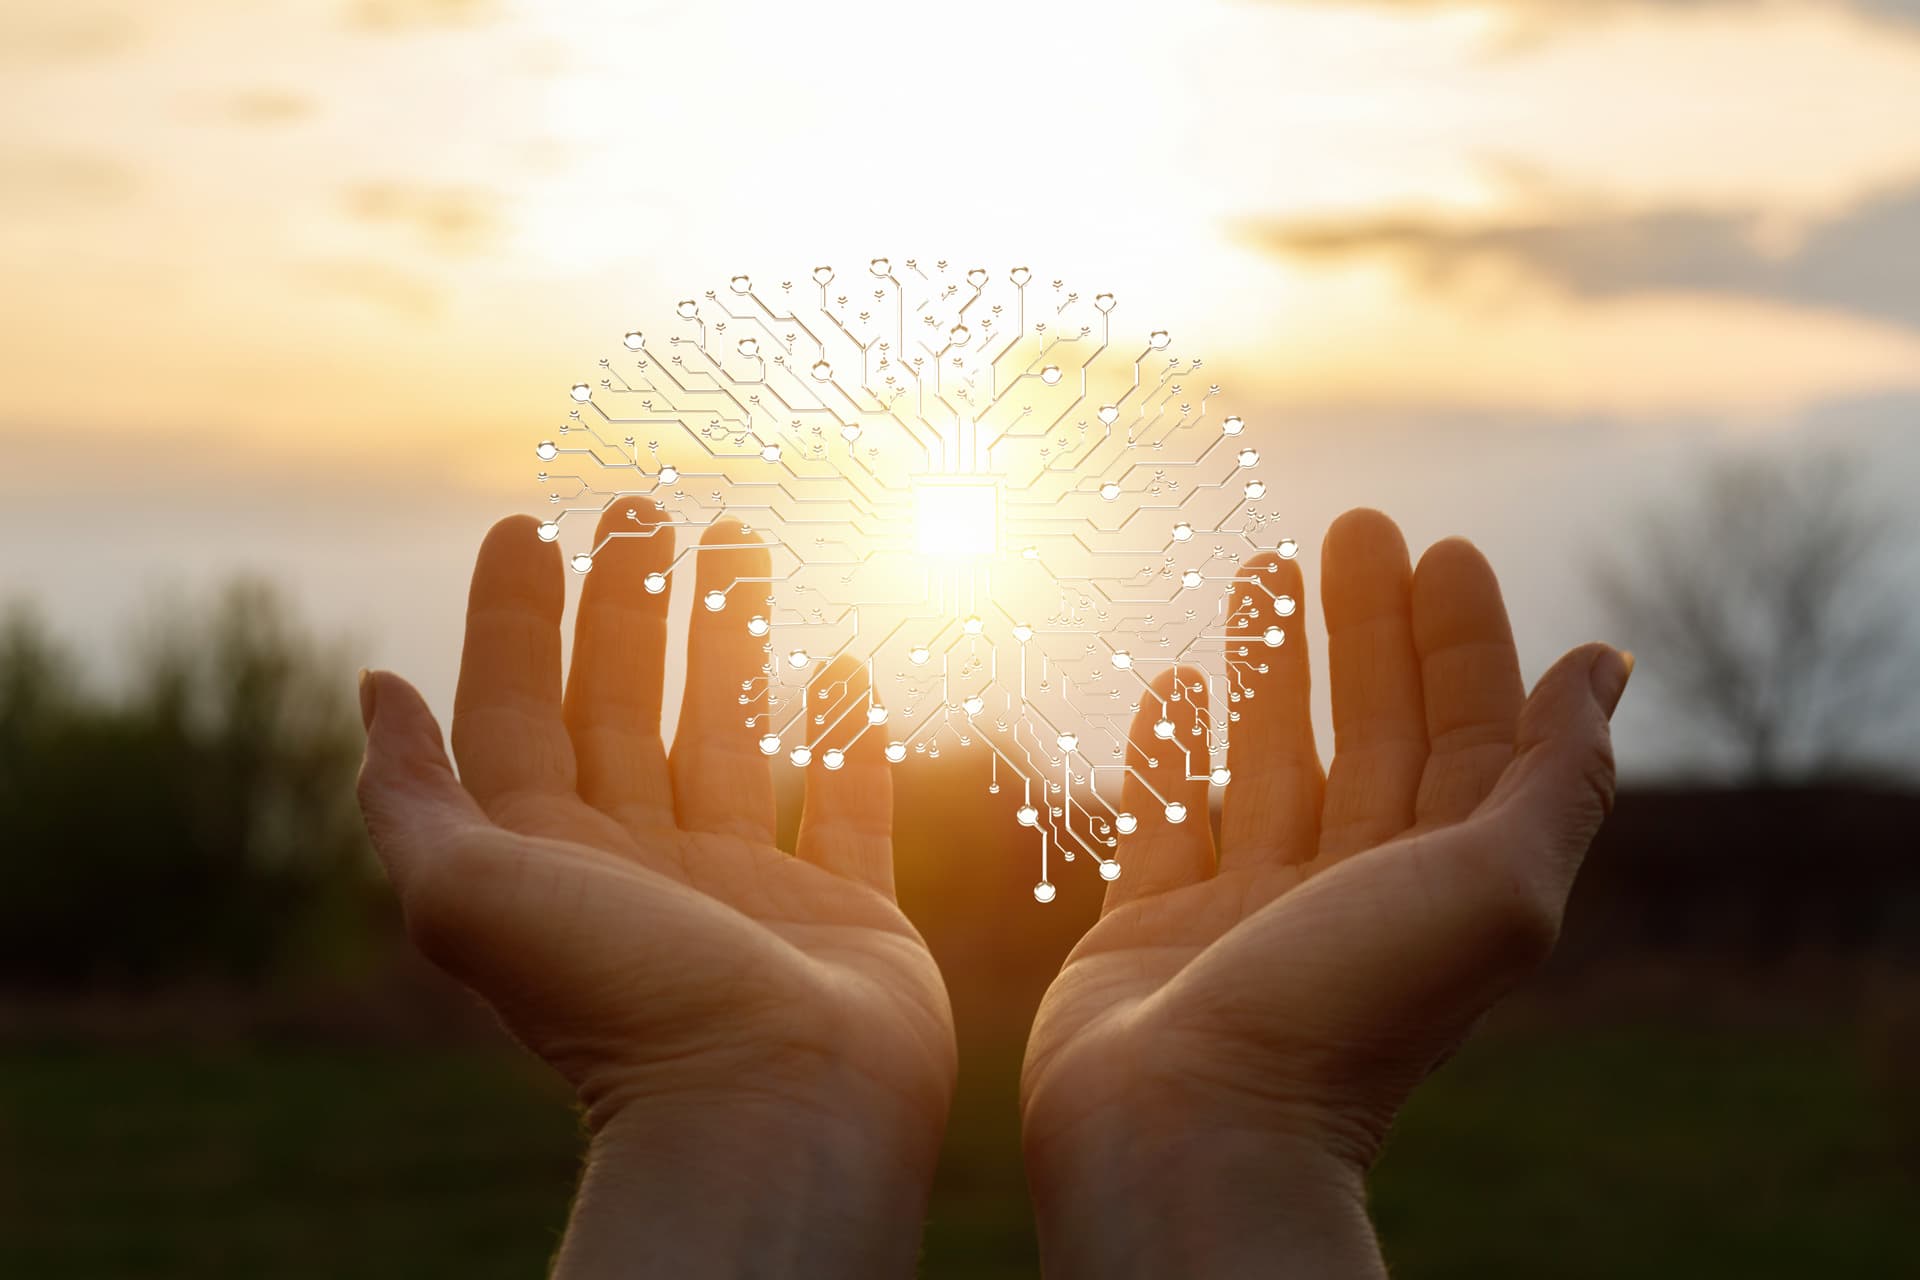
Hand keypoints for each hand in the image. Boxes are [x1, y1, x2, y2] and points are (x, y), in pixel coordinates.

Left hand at [356, 508, 954, 1277]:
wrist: (769, 1115)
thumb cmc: (618, 1004)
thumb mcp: (469, 896)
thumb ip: (414, 795)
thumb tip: (373, 689)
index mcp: (547, 858)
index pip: (518, 707)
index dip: (517, 615)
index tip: (529, 521)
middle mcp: (638, 864)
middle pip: (625, 704)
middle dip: (632, 602)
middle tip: (649, 508)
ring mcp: (744, 885)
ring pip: (730, 732)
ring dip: (733, 637)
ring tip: (745, 543)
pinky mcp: (844, 909)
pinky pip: (844, 801)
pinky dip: (843, 735)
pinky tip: (843, 665)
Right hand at [1020, 509, 1631, 1276]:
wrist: (1190, 1134)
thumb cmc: (1346, 1012)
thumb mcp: (1493, 890)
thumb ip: (1556, 779)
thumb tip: (1608, 664)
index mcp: (1442, 886)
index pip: (1469, 737)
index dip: (1463, 642)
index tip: (1440, 548)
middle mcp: (1353, 894)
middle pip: (1371, 734)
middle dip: (1365, 629)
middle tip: (1350, 525)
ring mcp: (1249, 909)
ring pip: (1267, 762)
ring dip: (1270, 668)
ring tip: (1257, 571)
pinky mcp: (1153, 929)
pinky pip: (1166, 817)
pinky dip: (1172, 749)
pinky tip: (1173, 684)